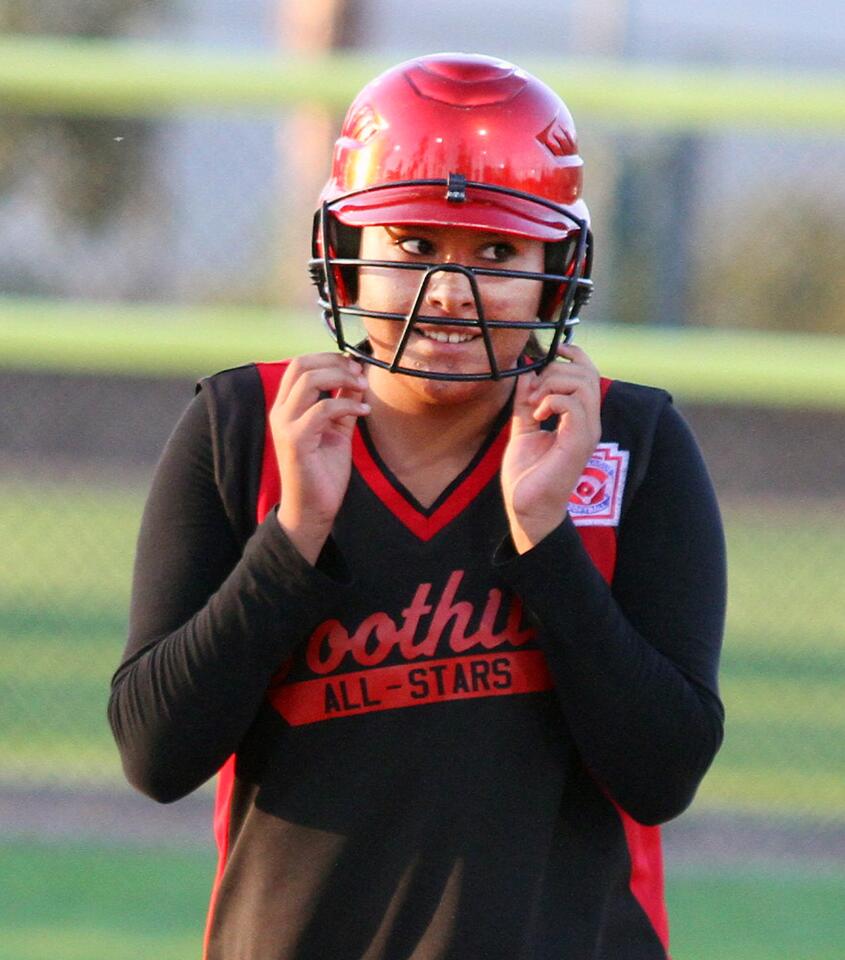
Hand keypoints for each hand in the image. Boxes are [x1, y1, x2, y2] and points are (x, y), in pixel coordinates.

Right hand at [270, 353, 369, 563]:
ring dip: (341, 378)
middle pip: (301, 365)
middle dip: (335, 362)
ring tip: (363, 389)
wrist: (312, 509)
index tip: (354, 364)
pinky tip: (363, 413)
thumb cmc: (323, 472)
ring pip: (309, 381)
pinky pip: (322, 409)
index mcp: (287, 407)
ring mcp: (285, 424)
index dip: (328, 357)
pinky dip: (347, 405)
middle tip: (359, 372)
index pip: (300, 365)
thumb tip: (357, 376)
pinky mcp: (295, 440)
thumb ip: (343, 402)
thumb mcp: (338, 429)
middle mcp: (281, 411)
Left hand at [501, 344, 600, 553]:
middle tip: (531, 394)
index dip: (574, 356)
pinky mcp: (578, 442)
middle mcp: (588, 423)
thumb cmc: (527, 475)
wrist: (527, 507)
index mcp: (578, 418)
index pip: (588, 374)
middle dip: (553, 372)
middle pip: (586, 373)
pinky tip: (537, 415)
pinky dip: (552, 400)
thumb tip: (527, 372)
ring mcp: (586, 432)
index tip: (554, 351)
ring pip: (582, 384)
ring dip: (551, 385)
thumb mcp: (523, 428)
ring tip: (534, 406)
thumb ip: (526, 402)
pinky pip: (574, 404)